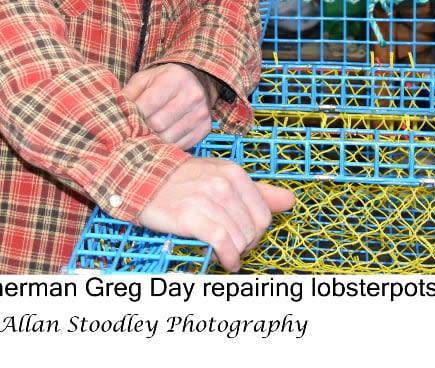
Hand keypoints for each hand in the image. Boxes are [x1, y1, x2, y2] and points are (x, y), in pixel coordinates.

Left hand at [124, 63, 215, 149]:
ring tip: (145, 134)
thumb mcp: (144, 79)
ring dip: (153, 139)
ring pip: (169, 138)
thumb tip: (113, 112)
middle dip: (142, 129)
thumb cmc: (164, 80)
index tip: (125, 120)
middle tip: (134, 130)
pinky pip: (180, 145)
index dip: (134, 115)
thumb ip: (128, 94)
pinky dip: (167, 145)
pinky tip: (161, 137)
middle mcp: (192, 95)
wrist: (196, 81)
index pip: (151, 103)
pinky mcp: (204, 129)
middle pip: (159, 124)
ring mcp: (200, 114)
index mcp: (176, 78)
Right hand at [138, 158, 294, 271]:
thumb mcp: (222, 177)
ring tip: (221, 250)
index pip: (264, 215)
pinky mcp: (192, 216)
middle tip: (230, 245)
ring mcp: (208, 199)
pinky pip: (222, 243)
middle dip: (244, 244)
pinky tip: (223, 261)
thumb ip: (258, 191)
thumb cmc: (184, 180)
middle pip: (253, 230)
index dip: (256, 232)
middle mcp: (224, 184)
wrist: (143, 177)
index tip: (242, 236)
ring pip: (239, 239)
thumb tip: (290, 200)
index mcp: (235, 173)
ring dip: (234, 252)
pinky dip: (227, 258)